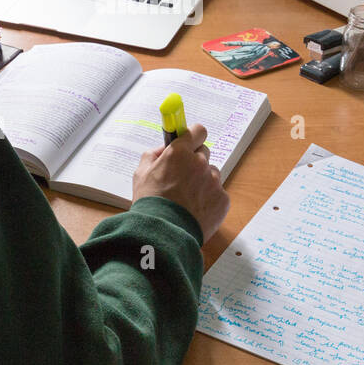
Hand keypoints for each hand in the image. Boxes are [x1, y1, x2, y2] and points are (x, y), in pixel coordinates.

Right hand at [132, 123, 229, 241]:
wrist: (164, 234)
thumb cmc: (150, 204)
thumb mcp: (141, 174)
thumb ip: (152, 155)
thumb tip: (162, 148)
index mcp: (179, 152)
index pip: (197, 130)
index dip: (192, 136)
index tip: (189, 141)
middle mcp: (199, 163)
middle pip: (204, 152)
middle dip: (194, 161)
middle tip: (182, 177)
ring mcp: (213, 181)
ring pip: (211, 174)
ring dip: (202, 181)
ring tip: (187, 199)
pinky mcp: (222, 199)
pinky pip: (218, 193)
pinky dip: (209, 199)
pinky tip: (195, 210)